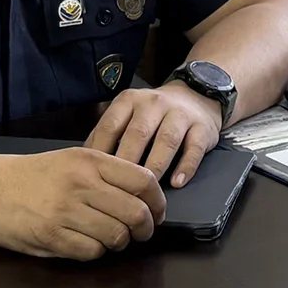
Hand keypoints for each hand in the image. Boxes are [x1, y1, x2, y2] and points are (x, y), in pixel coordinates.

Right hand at [0, 147, 167, 259]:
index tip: (157, 212)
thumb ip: (107, 173)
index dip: (158, 201)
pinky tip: (86, 243)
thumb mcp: (72, 160)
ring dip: (120, 243)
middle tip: (142, 233)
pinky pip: (91, 252)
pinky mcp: (51, 237)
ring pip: (116, 236)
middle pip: (135, 213)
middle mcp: (80, 184)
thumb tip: (145, 196)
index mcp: (89, 161)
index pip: (143, 181)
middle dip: (146, 229)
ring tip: (111, 239)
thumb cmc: (32, 175)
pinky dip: (96, 252)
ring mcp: (65, 211)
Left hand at [88, 81, 222, 186]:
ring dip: (155, 167)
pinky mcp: (202, 128)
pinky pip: (194, 148)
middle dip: (127, 163)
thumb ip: (110, 133)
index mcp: (130, 101)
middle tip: (117, 190)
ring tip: (146, 192)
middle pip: (138, 134)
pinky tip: (177, 183)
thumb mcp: (129, 113)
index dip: (101, 151)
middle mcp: (154, 104)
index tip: (93, 176)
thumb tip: (85, 163)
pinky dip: (186, 167)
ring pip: (166, 141)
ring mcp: (180, 114)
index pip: (111, 125)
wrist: (196, 95)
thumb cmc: (154, 113)